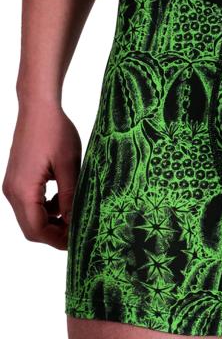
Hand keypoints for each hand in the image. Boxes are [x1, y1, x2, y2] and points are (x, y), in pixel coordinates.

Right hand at [2, 101, 81, 249]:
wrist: (39, 109)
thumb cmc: (55, 133)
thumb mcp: (69, 166)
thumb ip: (70, 197)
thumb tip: (73, 222)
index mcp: (23, 191)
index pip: (37, 230)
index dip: (58, 240)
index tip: (79, 241)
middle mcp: (13, 191)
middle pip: (32, 226)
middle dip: (55, 233)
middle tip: (79, 231)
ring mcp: (14, 185)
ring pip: (32, 215)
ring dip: (53, 219)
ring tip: (75, 212)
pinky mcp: (19, 178)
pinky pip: (32, 202)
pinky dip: (48, 206)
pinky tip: (65, 197)